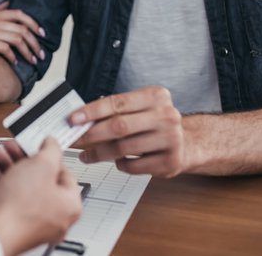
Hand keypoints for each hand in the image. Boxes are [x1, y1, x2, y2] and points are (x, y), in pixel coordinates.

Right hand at [0, 1, 44, 64]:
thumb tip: (9, 3)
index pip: (19, 13)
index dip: (34, 23)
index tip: (42, 35)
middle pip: (21, 28)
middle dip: (34, 42)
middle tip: (40, 54)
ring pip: (16, 38)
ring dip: (27, 51)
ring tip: (32, 60)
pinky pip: (4, 48)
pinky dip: (13, 57)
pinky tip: (15, 63)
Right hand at [0, 138, 81, 255]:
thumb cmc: (20, 207)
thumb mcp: (41, 166)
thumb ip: (51, 150)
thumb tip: (52, 144)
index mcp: (69, 206)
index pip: (65, 173)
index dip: (50, 155)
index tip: (38, 145)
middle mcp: (54, 217)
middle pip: (40, 179)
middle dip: (22, 158)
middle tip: (13, 147)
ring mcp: (32, 222)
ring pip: (21, 187)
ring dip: (8, 165)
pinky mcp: (12, 223)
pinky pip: (8, 197)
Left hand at [69, 85, 185, 177]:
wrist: (188, 142)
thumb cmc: (154, 123)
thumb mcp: (141, 108)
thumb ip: (116, 111)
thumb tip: (80, 120)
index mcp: (155, 96)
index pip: (117, 102)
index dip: (91, 111)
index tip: (72, 119)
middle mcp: (166, 115)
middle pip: (119, 126)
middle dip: (91, 135)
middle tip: (74, 141)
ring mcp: (171, 139)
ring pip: (124, 149)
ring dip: (100, 154)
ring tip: (87, 156)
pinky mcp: (171, 161)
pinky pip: (134, 166)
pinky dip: (120, 165)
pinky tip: (117, 161)